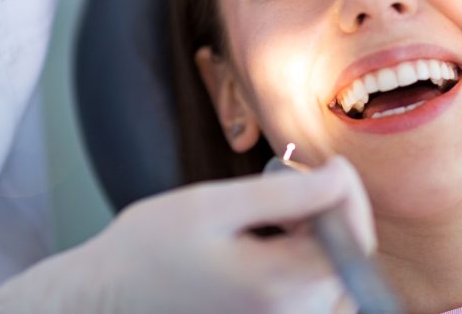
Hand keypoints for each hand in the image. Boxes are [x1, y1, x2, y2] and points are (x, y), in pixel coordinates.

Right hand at [0, 157, 372, 313]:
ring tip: (273, 216)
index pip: (354, 238)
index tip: (323, 165)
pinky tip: (267, 243)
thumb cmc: (149, 248)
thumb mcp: (214, 204)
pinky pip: (309, 296)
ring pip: (332, 279)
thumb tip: (341, 177)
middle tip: (288, 186)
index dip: (348, 193)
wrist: (107, 298)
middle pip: (349, 261)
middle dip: (332, 214)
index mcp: (279, 287)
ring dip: (318, 239)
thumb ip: (285, 194)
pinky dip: (302, 263)